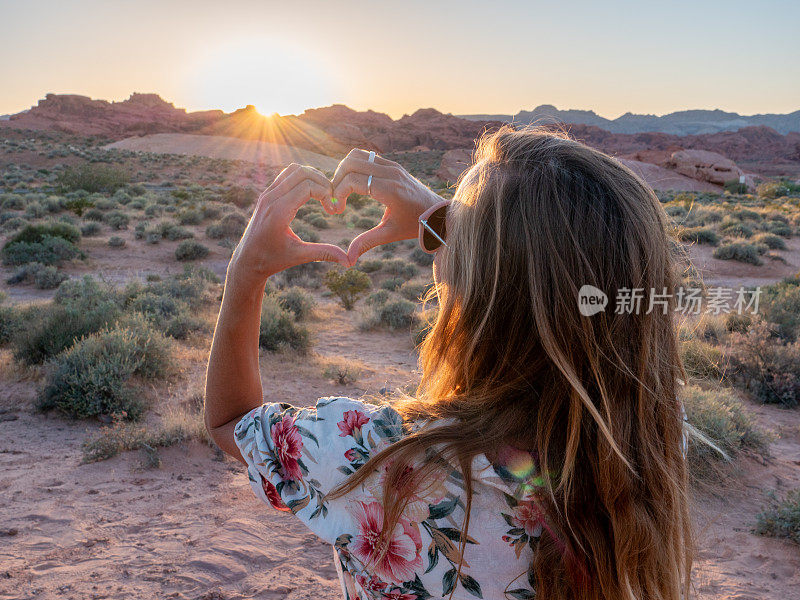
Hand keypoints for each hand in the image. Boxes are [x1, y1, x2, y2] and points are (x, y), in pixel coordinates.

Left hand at [228, 164, 347, 287]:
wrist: (246, 260)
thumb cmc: (272, 260)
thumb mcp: (299, 256)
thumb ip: (324, 254)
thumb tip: (350, 261)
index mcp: (278, 212)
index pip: (308, 186)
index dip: (326, 194)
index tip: (334, 212)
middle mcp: (270, 198)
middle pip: (302, 172)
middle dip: (323, 182)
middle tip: (332, 200)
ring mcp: (267, 194)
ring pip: (294, 169)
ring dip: (313, 177)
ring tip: (324, 195)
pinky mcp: (267, 193)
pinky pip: (286, 175)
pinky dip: (302, 179)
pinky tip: (311, 195)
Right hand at [331, 149, 441, 266]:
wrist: (438, 212)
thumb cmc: (414, 224)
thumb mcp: (390, 234)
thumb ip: (367, 243)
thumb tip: (348, 260)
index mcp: (389, 190)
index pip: (352, 181)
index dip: (338, 194)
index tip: (338, 210)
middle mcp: (390, 173)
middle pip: (350, 163)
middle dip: (337, 180)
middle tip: (336, 198)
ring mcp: (392, 166)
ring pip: (357, 155)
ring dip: (344, 170)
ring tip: (342, 189)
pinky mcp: (393, 164)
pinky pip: (366, 156)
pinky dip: (355, 166)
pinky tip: (354, 184)